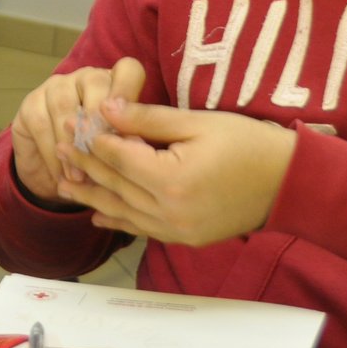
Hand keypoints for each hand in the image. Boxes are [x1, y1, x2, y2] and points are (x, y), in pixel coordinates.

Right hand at [9, 57, 145, 205]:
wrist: (54, 175)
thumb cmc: (95, 162)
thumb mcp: (117, 157)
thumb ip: (127, 145)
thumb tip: (138, 149)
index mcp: (116, 85)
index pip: (128, 70)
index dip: (128, 91)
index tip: (126, 125)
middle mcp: (86, 78)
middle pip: (95, 82)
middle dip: (101, 123)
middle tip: (104, 157)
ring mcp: (56, 86)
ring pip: (65, 104)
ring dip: (74, 143)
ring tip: (81, 176)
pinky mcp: (31, 103)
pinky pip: (42, 124)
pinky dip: (53, 154)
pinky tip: (63, 176)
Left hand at [55, 97, 297, 245]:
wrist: (289, 183)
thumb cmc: (248, 143)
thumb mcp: (197, 122)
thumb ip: (148, 118)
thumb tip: (106, 108)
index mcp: (171, 180)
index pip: (118, 158)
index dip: (92, 140)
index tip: (71, 125)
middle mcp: (169, 212)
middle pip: (115, 186)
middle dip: (84, 166)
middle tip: (57, 148)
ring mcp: (177, 230)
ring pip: (122, 212)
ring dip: (92, 197)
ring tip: (63, 184)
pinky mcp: (185, 238)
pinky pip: (141, 228)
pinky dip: (118, 219)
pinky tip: (98, 215)